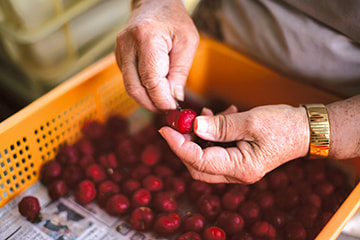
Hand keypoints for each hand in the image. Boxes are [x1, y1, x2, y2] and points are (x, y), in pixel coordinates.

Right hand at [115, 0, 198, 111]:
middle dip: (152, 104)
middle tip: (167, 110)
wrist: (154, 3)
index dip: (162, 99)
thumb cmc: (174, 20)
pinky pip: (129, 80)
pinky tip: (154, 90)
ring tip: (163, 101)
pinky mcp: (119, 57)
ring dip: (146, 99)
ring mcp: (120, 51)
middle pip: (134, 88)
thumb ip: (180, 71)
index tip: (173, 109)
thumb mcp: (187, 42)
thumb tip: (173, 98)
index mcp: (146, 38)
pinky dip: (142, 89)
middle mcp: (127, 45)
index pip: (151, 79)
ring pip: (129, 87)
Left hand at [159, 104, 309, 183]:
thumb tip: (194, 126)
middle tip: (180, 122)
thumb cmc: (284, 125)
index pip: (199, 161)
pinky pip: (215, 151)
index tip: (164, 129)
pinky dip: (210, 135)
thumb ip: (220, 126)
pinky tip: (218, 117)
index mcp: (241, 168)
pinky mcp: (238, 158)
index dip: (178, 145)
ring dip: (198, 137)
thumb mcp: (250, 121)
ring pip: (204, 157)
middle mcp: (237, 173)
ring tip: (206, 114)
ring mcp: (237, 168)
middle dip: (184, 144)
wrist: (305, 130)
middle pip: (197, 165)